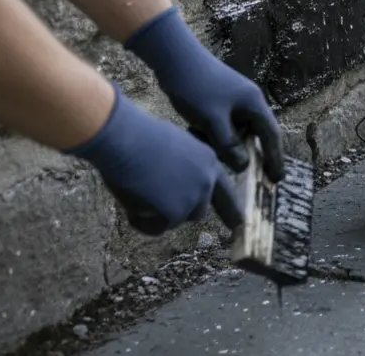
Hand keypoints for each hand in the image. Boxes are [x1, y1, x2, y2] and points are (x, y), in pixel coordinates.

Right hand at [66, 84, 241, 234]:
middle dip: (179, 212)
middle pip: (199, 211)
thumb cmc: (140, 137)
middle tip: (161, 213)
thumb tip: (173, 185)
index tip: (238, 223)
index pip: (225, 191)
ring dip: (158, 215)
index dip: (230, 209)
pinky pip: (156, 228)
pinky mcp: (175, 212)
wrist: (126, 139)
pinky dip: (141, 221)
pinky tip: (130, 202)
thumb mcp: (175, 147)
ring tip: (137, 193)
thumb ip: (184, 168)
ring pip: (175, 220)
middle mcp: (206, 181)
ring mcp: (193, 198)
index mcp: (209, 162)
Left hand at [124, 8, 284, 182]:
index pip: (271, 136)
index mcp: (253, 104)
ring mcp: (233, 100)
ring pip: (237, 131)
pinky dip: (217, 137)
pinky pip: (224, 125)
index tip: (277, 179)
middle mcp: (248, 102)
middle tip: (253, 179)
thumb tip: (243, 166)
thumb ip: (228, 145)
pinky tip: (202, 141)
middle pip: (256, 135)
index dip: (275, 158)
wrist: (174, 58)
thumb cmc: (196, 86)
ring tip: (218, 161)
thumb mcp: (212, 120)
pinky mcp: (218, 101)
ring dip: (229, 146)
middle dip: (253, 156)